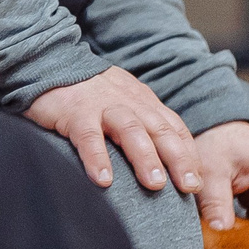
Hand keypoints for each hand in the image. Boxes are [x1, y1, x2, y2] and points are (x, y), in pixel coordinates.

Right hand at [24, 66, 203, 197]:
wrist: (50, 61)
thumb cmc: (89, 94)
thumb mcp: (123, 104)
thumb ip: (141, 127)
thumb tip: (162, 166)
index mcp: (144, 103)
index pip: (174, 129)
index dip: (189, 154)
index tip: (198, 183)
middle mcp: (130, 104)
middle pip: (160, 131)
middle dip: (178, 159)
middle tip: (190, 186)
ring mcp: (103, 107)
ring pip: (131, 131)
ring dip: (145, 158)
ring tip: (155, 185)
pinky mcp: (76, 113)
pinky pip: (89, 136)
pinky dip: (97, 158)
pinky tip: (103, 181)